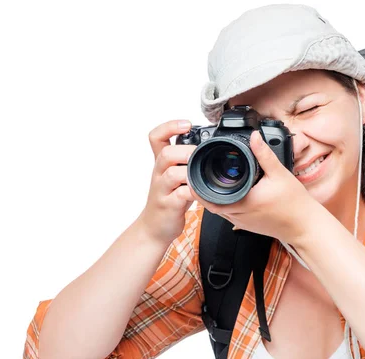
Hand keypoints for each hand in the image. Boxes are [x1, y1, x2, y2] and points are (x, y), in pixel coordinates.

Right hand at [137, 119, 196, 244]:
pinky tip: (201, 193)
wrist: (154, 228)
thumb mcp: (176, 176)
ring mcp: (162, 190)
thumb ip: (187, 162)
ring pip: (171, 173)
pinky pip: (180, 195)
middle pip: (165, 153)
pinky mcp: (168, 205)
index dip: (170, 126)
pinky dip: (193, 193)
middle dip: (185, 150)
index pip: (156, 137)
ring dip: (188, 171)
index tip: (187, 124)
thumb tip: (210, 147)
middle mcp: (159, 173)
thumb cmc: (170, 199)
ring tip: (200, 174)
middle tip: (199, 154)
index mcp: (162, 163)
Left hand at [190, 130, 317, 243]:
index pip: (209, 198)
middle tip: (198, 175)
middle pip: (209, 205)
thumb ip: (264, 154)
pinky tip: (227, 194)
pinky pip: (228, 215)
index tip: (193, 174)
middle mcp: (239, 215)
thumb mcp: (280, 174)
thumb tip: (254, 137)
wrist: (304, 226)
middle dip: (202, 191)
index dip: (198, 186)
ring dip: (212, 198)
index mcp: (243, 202)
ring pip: (218, 211)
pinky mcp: (247, 226)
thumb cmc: (295, 204)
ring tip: (209, 182)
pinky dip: (223, 205)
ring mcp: (242, 222)